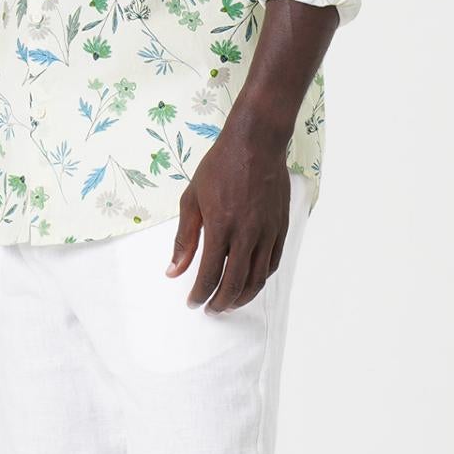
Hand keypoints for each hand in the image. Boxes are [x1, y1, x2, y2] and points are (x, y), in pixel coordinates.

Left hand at [165, 120, 290, 311]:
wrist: (256, 143)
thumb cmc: (219, 167)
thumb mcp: (191, 199)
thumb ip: (184, 239)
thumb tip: (173, 271)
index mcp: (220, 227)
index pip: (209, 276)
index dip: (200, 295)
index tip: (192, 303)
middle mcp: (247, 234)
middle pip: (235, 284)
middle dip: (221, 303)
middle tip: (210, 309)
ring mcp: (267, 232)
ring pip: (257, 279)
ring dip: (243, 297)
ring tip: (230, 303)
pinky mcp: (281, 227)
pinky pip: (273, 262)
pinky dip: (261, 278)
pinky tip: (250, 281)